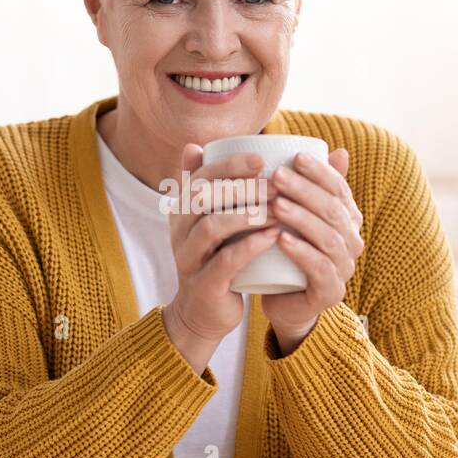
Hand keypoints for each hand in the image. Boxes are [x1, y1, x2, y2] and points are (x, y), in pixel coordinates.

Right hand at [163, 143, 280, 371]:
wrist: (203, 313)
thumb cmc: (216, 259)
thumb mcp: (210, 221)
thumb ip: (209, 187)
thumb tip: (197, 144)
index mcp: (182, 212)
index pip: (200, 178)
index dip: (228, 165)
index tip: (261, 158)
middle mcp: (180, 232)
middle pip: (203, 197)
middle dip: (241, 186)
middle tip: (277, 183)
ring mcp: (189, 259)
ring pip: (212, 227)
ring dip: (247, 214)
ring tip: (277, 208)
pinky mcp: (204, 285)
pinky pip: (225, 261)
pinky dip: (250, 246)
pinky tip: (273, 236)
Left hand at [261, 148, 363, 354]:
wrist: (282, 301)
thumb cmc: (286, 251)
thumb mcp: (293, 214)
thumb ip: (306, 184)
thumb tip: (334, 149)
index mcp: (347, 219)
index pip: (339, 189)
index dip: (319, 171)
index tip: (294, 157)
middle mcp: (352, 241)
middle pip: (333, 210)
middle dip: (305, 190)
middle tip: (278, 176)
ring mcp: (345, 268)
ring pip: (328, 237)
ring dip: (302, 218)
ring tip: (277, 205)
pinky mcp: (331, 292)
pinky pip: (320, 268)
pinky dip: (302, 252)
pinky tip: (282, 240)